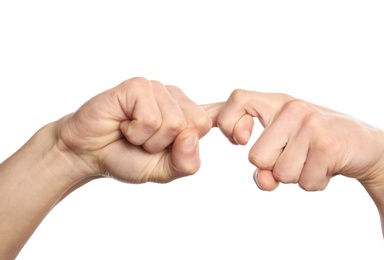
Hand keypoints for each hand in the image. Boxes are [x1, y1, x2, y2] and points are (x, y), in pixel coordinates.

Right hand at [58, 77, 211, 182]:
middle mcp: (176, 99)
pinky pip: (151, 117)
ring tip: (133, 133)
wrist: (89, 153)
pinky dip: (135, 131)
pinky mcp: (137, 85)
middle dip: (167, 146)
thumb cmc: (127, 158)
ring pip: (173, 123)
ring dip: (148, 140)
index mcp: (187, 116)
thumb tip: (193, 136)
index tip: (223, 138)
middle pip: (196, 125)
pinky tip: (123, 123)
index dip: (215, 132)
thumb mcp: (163, 171)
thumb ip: (185, 163)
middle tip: (146, 143)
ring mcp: (157, 89)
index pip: (212, 121)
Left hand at [203, 89, 383, 190]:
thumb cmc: (319, 146)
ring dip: (298, 177)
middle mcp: (293, 108)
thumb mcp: (288, 148)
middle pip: (256, 157)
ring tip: (316, 160)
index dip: (228, 123)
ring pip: (281, 174)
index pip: (237, 99)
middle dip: (275, 168)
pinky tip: (329, 167)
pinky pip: (305, 182)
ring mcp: (310, 124)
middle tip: (300, 156)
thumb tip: (263, 181)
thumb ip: (265, 164)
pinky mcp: (327, 145)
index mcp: (278, 104)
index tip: (240, 139)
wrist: (369, 147)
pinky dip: (316, 183)